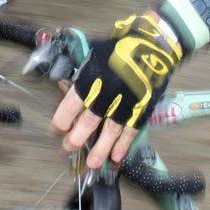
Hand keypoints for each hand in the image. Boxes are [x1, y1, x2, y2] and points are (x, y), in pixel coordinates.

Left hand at [50, 12, 181, 169]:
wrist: (154, 45)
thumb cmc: (121, 48)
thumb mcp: (95, 56)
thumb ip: (83, 77)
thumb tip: (68, 92)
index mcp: (91, 78)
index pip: (70, 106)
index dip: (60, 122)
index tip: (55, 130)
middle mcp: (107, 92)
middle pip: (88, 122)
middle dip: (75, 140)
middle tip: (67, 150)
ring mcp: (126, 102)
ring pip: (110, 131)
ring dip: (99, 150)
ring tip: (91, 164)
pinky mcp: (142, 107)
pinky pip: (131, 130)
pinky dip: (124, 145)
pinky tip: (116, 157)